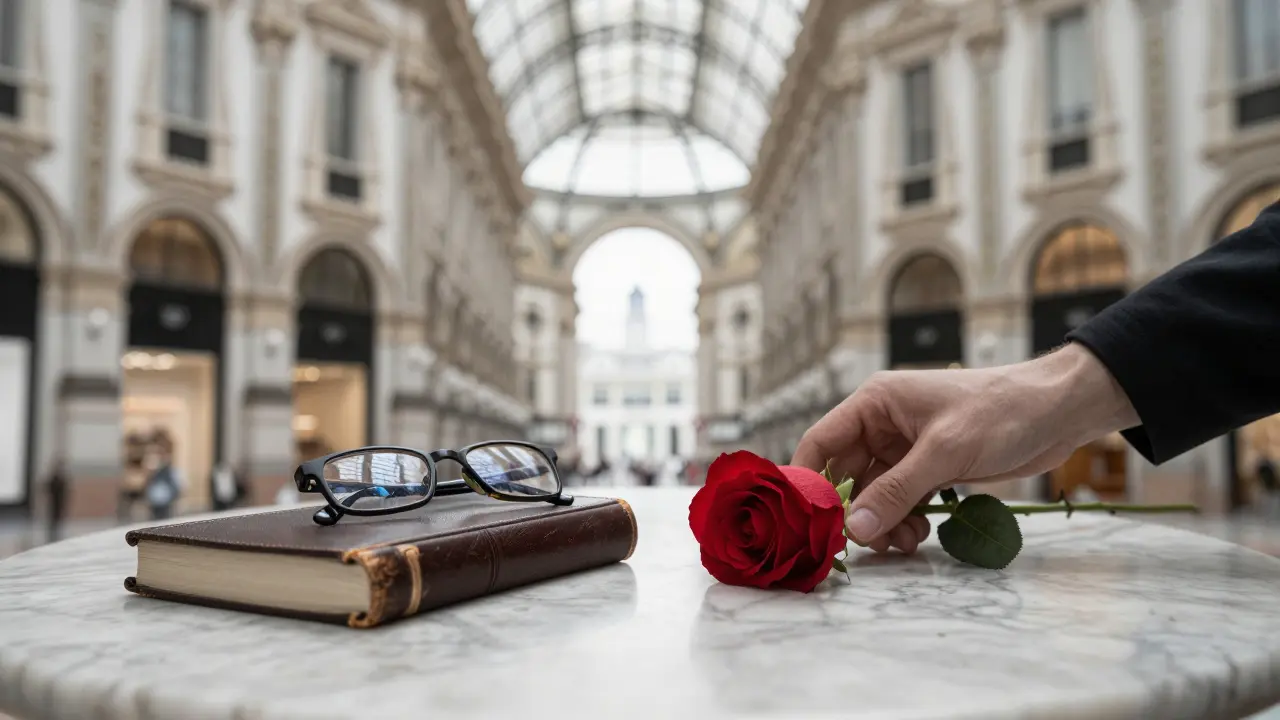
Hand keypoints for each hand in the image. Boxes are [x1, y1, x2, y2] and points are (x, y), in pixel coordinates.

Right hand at [790, 343, 1138, 553]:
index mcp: (875, 403)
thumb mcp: (945, 451)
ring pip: (874, 495)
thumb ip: (897, 491)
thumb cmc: (1002, 412)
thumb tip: (855, 529)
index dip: (809, 481)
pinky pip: (901, 501)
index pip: (821, 442)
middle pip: (845, 476)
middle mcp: (883, 425)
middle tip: (867, 544)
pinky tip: (920, 534)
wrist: (1060, 412)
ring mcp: (906, 449)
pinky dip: (904, 521)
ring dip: (883, 523)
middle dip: (854, 512)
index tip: (808, 521)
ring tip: (905, 541)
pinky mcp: (930, 469)